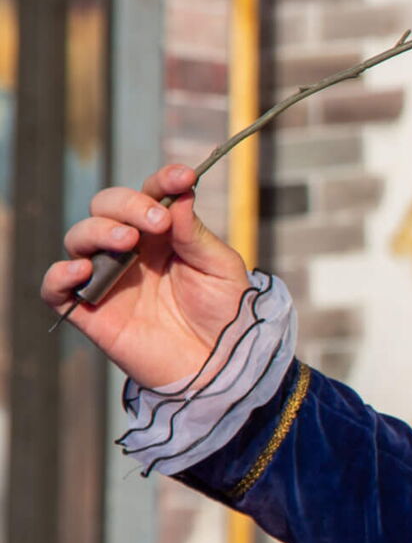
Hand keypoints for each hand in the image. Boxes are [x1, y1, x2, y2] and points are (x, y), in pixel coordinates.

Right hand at [41, 164, 250, 389]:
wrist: (220, 366)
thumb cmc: (225, 315)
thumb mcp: (220, 268)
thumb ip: (195, 233)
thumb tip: (178, 194)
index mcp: (164, 234)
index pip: (151, 195)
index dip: (162, 180)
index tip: (182, 176)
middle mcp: (131, 250)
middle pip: (107, 207)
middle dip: (127, 204)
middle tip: (155, 222)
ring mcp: (108, 278)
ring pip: (79, 237)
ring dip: (98, 230)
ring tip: (126, 240)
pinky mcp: (90, 311)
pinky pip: (55, 287)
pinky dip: (60, 274)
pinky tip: (83, 269)